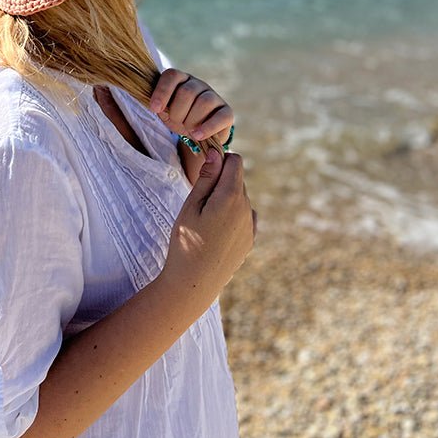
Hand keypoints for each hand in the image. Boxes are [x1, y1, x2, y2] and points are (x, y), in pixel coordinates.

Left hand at [150, 68, 233, 144]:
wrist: (195, 134)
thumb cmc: (177, 118)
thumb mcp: (164, 111)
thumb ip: (159, 105)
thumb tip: (156, 106)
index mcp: (181, 79)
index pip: (172, 75)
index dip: (162, 91)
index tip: (155, 108)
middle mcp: (198, 84)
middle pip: (187, 92)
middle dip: (177, 112)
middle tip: (176, 122)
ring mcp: (214, 96)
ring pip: (204, 102)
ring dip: (191, 120)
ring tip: (187, 130)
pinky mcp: (227, 112)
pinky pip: (221, 117)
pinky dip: (208, 127)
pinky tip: (197, 135)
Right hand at [160, 149, 255, 316]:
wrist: (194, 284)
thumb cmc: (186, 242)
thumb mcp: (190, 206)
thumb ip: (206, 178)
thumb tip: (216, 153)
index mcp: (231, 197)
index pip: (235, 161)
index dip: (220, 160)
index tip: (204, 169)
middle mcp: (247, 208)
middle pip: (237, 180)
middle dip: (221, 181)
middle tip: (198, 200)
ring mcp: (251, 225)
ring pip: (240, 198)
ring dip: (226, 199)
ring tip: (205, 220)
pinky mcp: (250, 239)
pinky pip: (244, 216)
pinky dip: (232, 215)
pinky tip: (216, 230)